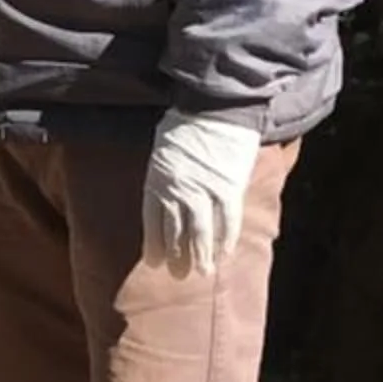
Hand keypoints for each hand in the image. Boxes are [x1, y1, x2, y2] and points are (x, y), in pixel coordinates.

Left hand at [141, 110, 261, 279]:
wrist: (215, 105)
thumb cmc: (184, 119)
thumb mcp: (162, 146)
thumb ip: (163, 170)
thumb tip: (163, 187)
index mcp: (157, 178)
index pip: (152, 220)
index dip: (155, 243)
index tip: (155, 262)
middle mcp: (178, 190)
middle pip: (177, 231)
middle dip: (178, 255)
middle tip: (179, 275)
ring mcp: (205, 191)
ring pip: (202, 232)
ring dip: (202, 255)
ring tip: (202, 272)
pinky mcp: (229, 188)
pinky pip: (228, 221)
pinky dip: (227, 239)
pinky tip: (225, 253)